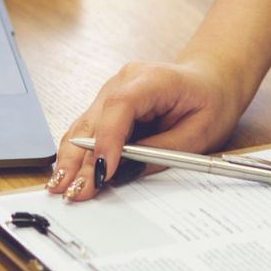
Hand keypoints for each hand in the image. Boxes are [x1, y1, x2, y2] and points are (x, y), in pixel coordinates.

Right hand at [46, 55, 248, 202]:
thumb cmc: (210, 101)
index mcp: (152, 79)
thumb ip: (161, 152)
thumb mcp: (199, 133)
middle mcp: (125, 80)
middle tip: (75, 191)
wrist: (210, 80)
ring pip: (84, 126)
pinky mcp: (107, 105)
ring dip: (72, 158)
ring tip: (60, 187)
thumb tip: (125, 173)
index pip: (121, 106)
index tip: (104, 171)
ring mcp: (112, 90)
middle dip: (82, 159)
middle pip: (95, 119)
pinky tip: (65, 173)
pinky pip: (88, 129)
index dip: (108, 139)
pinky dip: (77, 152)